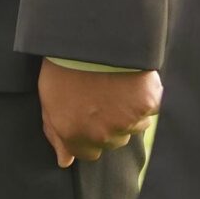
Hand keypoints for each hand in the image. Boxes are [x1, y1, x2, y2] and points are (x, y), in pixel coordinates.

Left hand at [37, 61, 159, 168]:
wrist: (90, 37)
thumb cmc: (64, 63)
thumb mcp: (48, 98)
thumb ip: (56, 133)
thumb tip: (65, 161)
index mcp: (75, 135)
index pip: (88, 153)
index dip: (89, 133)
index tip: (90, 114)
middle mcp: (102, 135)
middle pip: (113, 140)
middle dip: (109, 123)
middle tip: (102, 94)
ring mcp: (127, 122)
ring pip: (134, 126)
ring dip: (128, 111)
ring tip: (116, 84)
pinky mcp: (148, 104)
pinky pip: (151, 107)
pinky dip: (145, 96)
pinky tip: (132, 80)